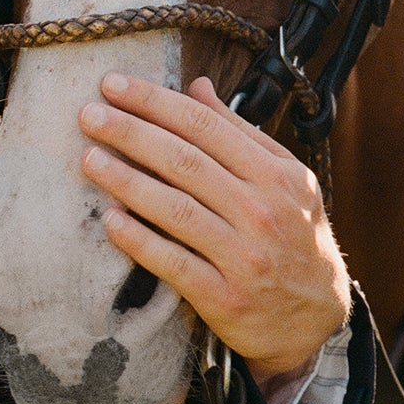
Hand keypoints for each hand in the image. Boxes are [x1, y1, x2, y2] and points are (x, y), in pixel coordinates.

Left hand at [77, 73, 352, 382]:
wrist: (314, 318)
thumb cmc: (294, 238)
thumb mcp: (286, 180)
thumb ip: (240, 134)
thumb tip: (197, 87)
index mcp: (277, 176)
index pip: (206, 127)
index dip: (156, 102)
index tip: (114, 85)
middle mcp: (263, 212)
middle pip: (185, 162)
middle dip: (131, 133)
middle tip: (88, 114)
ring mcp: (244, 256)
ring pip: (175, 209)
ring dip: (126, 181)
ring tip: (89, 160)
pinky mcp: (224, 297)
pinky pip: (173, 263)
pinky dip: (139, 240)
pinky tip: (110, 220)